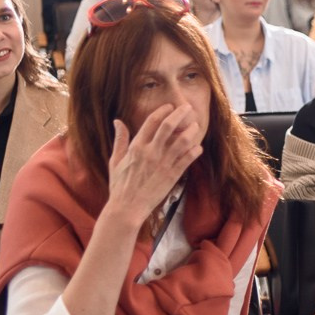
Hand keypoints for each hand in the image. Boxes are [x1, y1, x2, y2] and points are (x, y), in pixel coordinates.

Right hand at [107, 104, 204, 225]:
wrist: (127, 208)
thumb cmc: (120, 185)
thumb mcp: (115, 160)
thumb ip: (120, 140)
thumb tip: (118, 121)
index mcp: (136, 147)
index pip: (151, 122)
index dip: (162, 111)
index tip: (170, 106)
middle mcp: (151, 152)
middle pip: (169, 126)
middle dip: (180, 114)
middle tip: (188, 108)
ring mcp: (163, 163)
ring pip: (182, 141)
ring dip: (191, 131)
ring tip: (196, 125)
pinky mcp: (172, 175)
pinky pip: (187, 159)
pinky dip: (194, 151)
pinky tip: (198, 147)